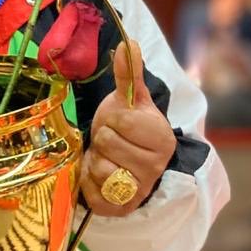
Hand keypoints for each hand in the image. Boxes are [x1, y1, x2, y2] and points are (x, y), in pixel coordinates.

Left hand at [80, 40, 175, 217]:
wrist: (125, 164)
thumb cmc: (127, 129)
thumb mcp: (129, 101)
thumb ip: (128, 74)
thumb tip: (128, 42)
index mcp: (162, 138)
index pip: (120, 121)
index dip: (112, 119)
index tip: (119, 123)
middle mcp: (155, 167)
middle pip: (107, 143)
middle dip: (102, 139)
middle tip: (111, 141)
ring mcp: (139, 190)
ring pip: (99, 167)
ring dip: (94, 160)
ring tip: (105, 158)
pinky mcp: (119, 208)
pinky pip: (91, 191)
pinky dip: (88, 181)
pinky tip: (99, 176)